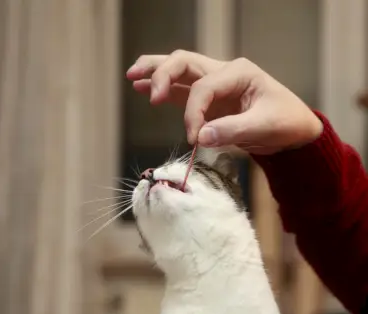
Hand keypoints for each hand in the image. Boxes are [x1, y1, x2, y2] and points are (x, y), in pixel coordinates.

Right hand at [126, 50, 321, 154]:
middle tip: (146, 90)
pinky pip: (183, 90)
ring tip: (133, 77)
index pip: (203, 88)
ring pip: (180, 71)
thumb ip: (232, 130)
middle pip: (184, 62)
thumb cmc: (285, 122)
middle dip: (162, 74)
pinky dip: (165, 90)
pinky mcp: (211, 100)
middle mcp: (223, 72)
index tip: (194, 138)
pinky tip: (146, 90)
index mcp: (238, 72)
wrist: (294, 130)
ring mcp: (215, 85)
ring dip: (156, 73)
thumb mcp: (264, 126)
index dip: (193, 114)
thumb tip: (199, 136)